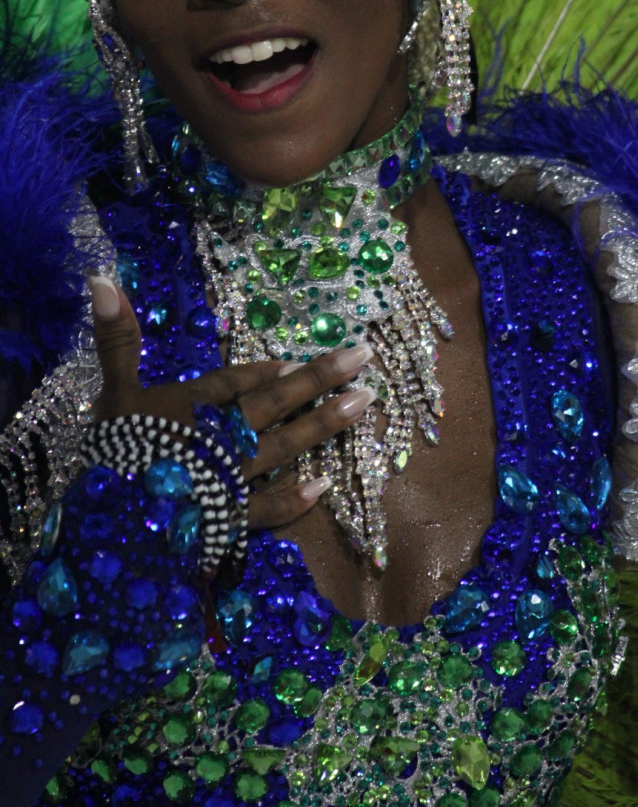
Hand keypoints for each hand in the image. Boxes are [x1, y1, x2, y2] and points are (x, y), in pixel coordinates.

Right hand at [89, 275, 374, 528]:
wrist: (110, 531)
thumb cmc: (109, 456)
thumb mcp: (110, 391)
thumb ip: (115, 337)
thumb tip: (101, 276)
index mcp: (192, 406)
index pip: (237, 381)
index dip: (269, 369)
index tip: (302, 357)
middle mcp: (222, 437)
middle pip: (275, 403)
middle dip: (320, 379)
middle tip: (364, 357)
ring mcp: (232, 480)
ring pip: (286, 446)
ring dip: (326, 423)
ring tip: (364, 403)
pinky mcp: (232, 522)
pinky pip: (270, 509)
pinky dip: (296, 498)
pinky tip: (325, 485)